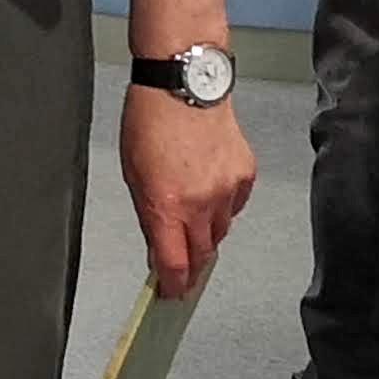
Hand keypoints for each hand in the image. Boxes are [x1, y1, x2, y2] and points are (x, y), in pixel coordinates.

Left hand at [118, 88, 256, 297]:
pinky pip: (235, 206)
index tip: (171, 294)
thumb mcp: (133, 176)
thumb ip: (149, 217)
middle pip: (202, 255)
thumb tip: (158, 248)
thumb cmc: (149, 122)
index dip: (174, 286)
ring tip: (190, 219)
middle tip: (181, 269)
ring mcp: (227, 190)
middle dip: (190, 266)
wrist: (184, 84)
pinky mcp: (245, 175)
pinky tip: (208, 191)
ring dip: (205, 235)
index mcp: (167, 205)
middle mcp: (201, 203)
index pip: (175, 264)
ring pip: (220, 232)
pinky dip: (222, 207)